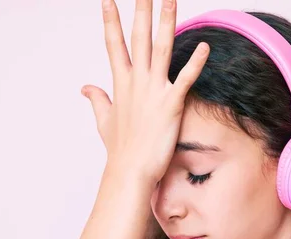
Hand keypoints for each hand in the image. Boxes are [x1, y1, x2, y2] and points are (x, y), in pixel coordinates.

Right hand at [81, 0, 208, 182]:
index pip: (113, 44)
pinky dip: (195, 62)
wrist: (130, 171)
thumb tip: (85, 88)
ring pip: (160, 48)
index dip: (110, 20)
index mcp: (120, 83)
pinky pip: (185, 78)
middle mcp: (136, 82)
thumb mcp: (104, 120)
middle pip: (138, 37)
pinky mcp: (171, 104)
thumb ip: (97, 99)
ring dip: (166, 22)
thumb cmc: (120, 149)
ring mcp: (153, 91)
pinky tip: (205, 45)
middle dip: (141, 10)